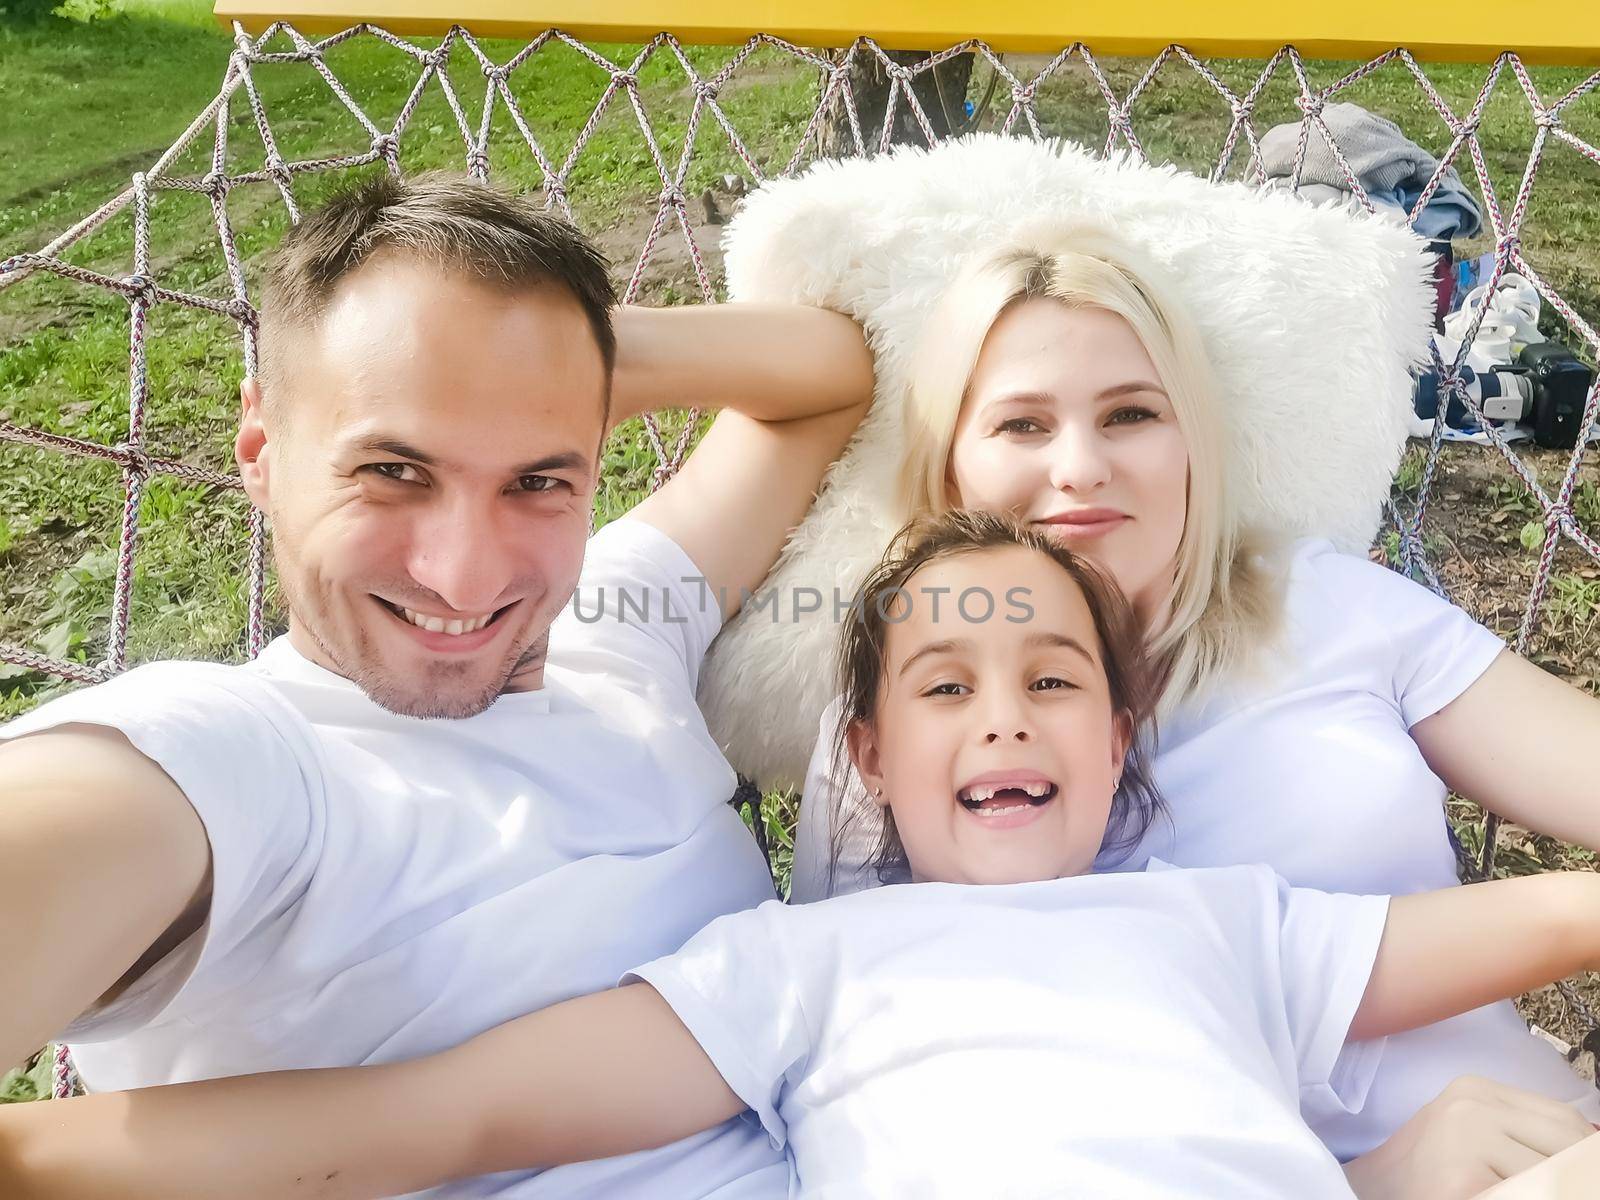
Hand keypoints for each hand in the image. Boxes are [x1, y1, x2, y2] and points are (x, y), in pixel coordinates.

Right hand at [1343, 1075, 1597, 1199]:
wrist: (1366, 1191)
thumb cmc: (1427, 1175)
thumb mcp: (1477, 1137)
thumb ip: (1523, 1135)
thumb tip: (1591, 1143)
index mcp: (1476, 1090)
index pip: (1564, 1120)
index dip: (1584, 1154)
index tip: (1580, 1173)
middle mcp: (1471, 1105)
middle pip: (1566, 1146)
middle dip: (1575, 1177)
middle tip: (1550, 1182)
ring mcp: (1465, 1139)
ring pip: (1552, 1177)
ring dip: (1549, 1186)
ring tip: (1513, 1185)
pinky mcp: (1463, 1181)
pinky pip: (1526, 1191)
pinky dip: (1523, 1194)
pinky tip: (1488, 1191)